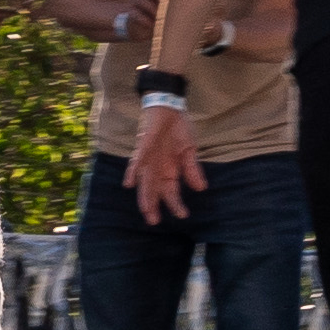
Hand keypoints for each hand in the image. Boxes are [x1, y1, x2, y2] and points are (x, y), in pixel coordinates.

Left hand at [126, 104, 205, 225]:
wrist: (170, 108)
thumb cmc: (179, 130)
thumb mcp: (189, 151)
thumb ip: (192, 170)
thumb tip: (201, 188)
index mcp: (169, 170)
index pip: (171, 191)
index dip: (175, 204)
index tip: (183, 215)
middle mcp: (157, 167)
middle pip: (153, 190)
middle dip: (153, 206)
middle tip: (153, 221)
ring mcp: (149, 158)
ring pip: (144, 181)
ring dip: (144, 195)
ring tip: (145, 210)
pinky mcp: (143, 147)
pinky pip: (136, 161)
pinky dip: (132, 172)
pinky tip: (128, 184)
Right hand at [129, 0, 169, 35]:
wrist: (138, 27)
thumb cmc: (158, 13)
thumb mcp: (165, 3)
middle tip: (167, 3)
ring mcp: (134, 2)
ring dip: (152, 8)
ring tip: (160, 16)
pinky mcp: (130, 14)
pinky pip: (135, 14)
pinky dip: (144, 19)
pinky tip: (151, 24)